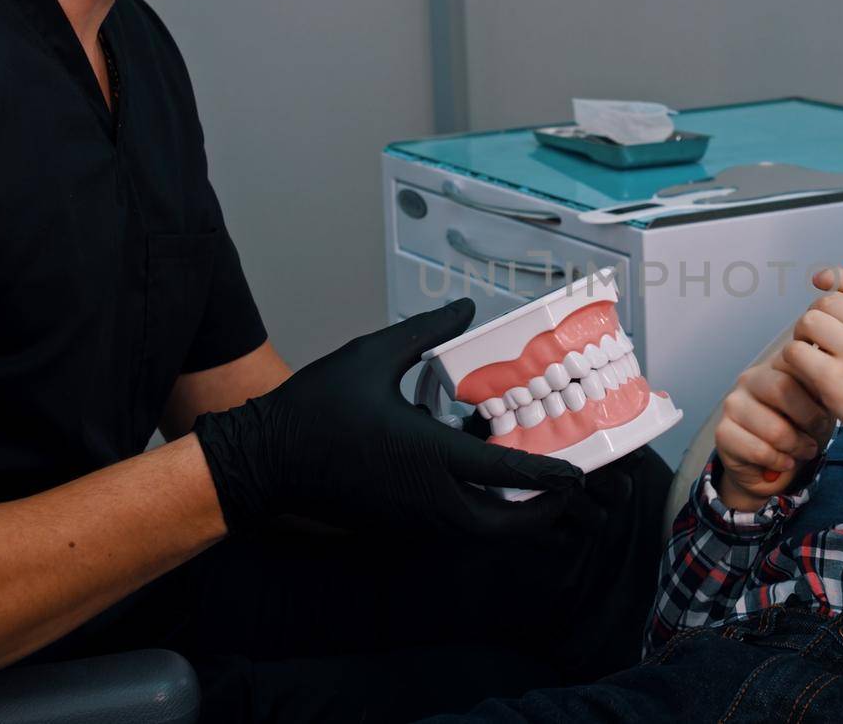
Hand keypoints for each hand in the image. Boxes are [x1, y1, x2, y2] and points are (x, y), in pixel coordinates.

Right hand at [193, 299, 583, 534]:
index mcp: (428, 457)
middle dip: (539, 513)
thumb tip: (463, 308)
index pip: (505, 471)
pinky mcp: (395, 527)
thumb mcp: (373, 354)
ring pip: (477, 533)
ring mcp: (410, 520)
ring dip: (510, 518)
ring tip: (531, 488)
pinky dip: (478, 518)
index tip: (578, 472)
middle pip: (501, 524)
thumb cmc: (315, 409)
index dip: (548, 473)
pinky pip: (451, 531)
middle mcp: (426, 498)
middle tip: (562, 488)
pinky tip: (483, 488)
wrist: (263, 460)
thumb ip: (426, 332)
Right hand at [713, 358, 832, 510]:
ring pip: (774, 428)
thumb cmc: (801, 432)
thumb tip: (831, 380)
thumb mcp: (820, 407)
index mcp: (775, 365)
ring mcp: (732, 404)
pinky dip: (779, 462)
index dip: (819, 390)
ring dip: (796, 447)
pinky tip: (784, 462)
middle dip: (808, 419)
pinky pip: (759, 451)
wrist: (775, 469)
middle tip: (817, 433)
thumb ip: (823, 389)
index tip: (826, 409)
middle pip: (782, 388)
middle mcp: (750, 379)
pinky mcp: (723, 432)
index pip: (798, 362)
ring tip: (802, 451)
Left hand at [782, 268, 842, 464]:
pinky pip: (796, 352)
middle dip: (817, 317)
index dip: (832, 279)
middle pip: (827, 301)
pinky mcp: (834, 378)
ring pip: (808, 322)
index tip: (819, 283)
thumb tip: (829, 283)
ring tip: (813, 355)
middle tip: (819, 339)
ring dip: (804, 336)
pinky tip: (808, 373)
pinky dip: (795, 360)